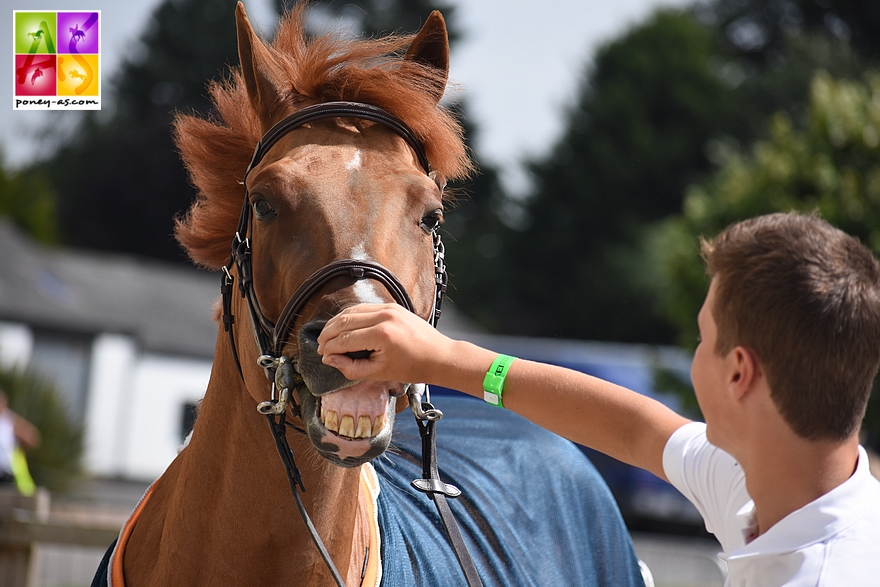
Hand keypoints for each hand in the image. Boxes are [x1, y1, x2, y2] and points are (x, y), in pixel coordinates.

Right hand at [317, 303, 452, 383]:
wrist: (439, 356)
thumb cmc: (413, 367)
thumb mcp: (379, 373)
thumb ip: (351, 368)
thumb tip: (331, 360)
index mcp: (381, 335)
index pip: (345, 339)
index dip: (330, 348)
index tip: (323, 355)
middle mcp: (384, 317)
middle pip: (344, 320)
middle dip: (328, 333)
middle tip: (320, 346)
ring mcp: (389, 308)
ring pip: (352, 311)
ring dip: (337, 323)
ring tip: (328, 336)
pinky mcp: (392, 305)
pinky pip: (364, 308)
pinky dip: (351, 316)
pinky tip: (344, 326)